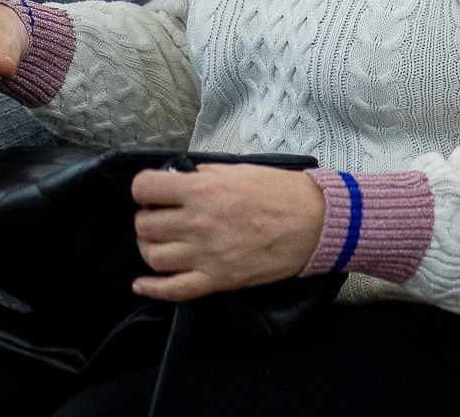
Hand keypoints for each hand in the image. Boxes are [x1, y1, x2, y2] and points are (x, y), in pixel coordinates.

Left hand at [131, 164, 324, 300]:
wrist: (316, 222)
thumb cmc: (284, 193)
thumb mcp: (243, 169)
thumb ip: (206, 173)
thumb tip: (181, 177)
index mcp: (203, 190)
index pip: (145, 188)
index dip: (144, 189)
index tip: (152, 192)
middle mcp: (197, 222)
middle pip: (144, 224)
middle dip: (148, 218)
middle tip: (162, 216)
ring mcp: (204, 254)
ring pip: (152, 256)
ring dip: (150, 247)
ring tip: (163, 242)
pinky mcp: (215, 279)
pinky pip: (171, 290)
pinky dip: (151, 288)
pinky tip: (143, 284)